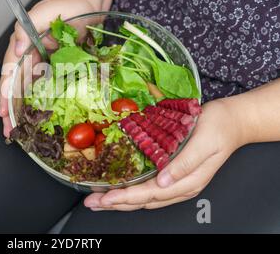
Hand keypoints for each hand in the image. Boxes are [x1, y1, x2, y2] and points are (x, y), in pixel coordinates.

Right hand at [0, 0, 95, 136]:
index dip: (6, 88)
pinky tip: (33, 120)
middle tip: (6, 127)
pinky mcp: (54, 71)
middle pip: (14, 84)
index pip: (11, 69)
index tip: (4, 105)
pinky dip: (37, 106)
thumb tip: (17, 49)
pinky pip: (43, 90)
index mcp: (23, 43)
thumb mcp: (45, 11)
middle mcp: (29, 56)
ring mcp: (41, 65)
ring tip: (13, 130)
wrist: (87, 7)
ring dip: (19, 111)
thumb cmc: (66, 6)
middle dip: (8, 106)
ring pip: (26, 91)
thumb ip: (26, 26)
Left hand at [84, 99, 243, 210]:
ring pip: (144, 198)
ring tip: (99, 200)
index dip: (125, 197)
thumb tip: (164, 182)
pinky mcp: (173, 175)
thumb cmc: (219, 127)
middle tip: (92, 203)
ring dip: (120, 201)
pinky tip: (120, 191)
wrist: (233, 121)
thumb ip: (184, 164)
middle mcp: (180, 186)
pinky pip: (149, 190)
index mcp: (187, 181)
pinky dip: (131, 193)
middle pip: (143, 201)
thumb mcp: (204, 142)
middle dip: (116, 203)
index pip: (150, 194)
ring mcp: (177, 183)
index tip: (105, 198)